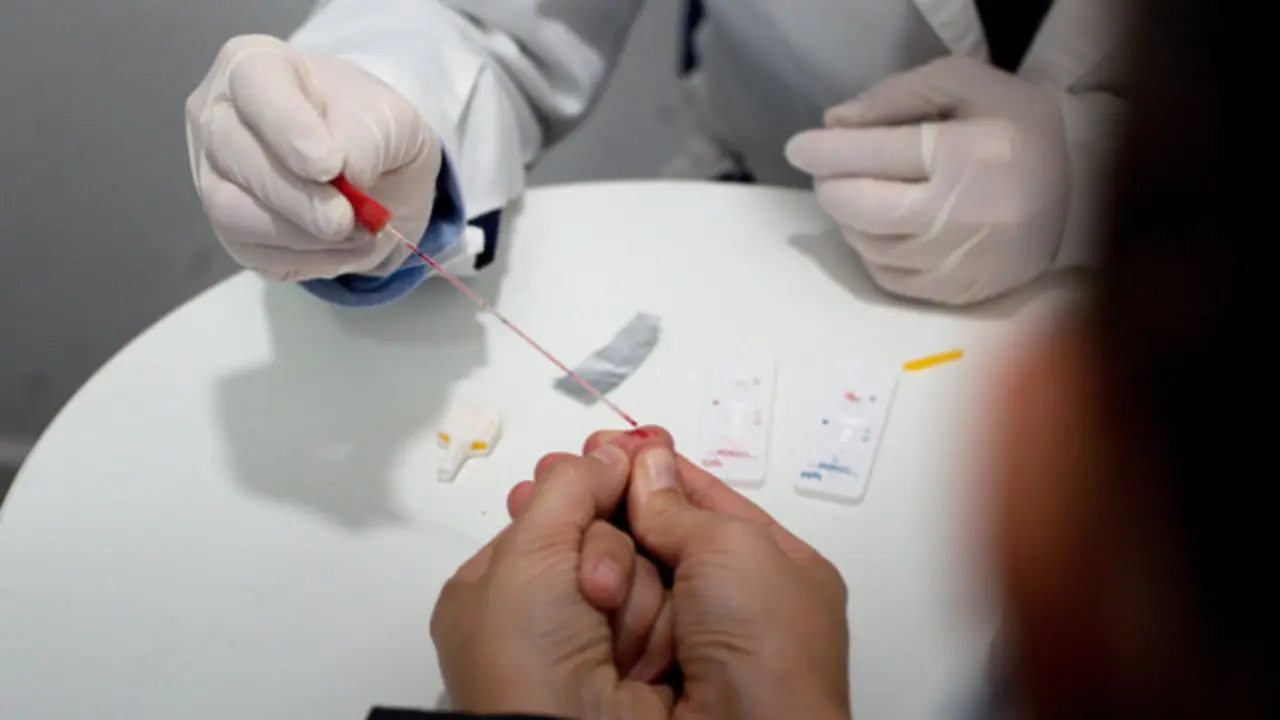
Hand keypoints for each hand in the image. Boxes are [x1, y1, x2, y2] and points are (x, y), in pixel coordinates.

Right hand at [185, 35, 439, 281]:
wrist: (376, 172)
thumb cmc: (370, 128)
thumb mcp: (391, 119)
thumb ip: (369, 138)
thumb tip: (348, 176)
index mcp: (254, 67)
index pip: (254, 84)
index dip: (288, 128)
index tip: (329, 165)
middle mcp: (218, 117)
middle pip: (234, 154)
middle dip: (297, 197)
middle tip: (345, 218)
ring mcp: (215, 176)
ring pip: (234, 212)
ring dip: (304, 235)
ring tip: (359, 233)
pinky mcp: (230, 231)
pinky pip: (256, 252)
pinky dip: (310, 259)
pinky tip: (345, 248)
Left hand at [431, 441, 670, 717]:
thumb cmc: (526, 653)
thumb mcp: (527, 554)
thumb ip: (570, 487)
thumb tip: (613, 450)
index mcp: (495, 587)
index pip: (555, 514)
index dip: (588, 498)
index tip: (620, 473)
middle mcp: (544, 613)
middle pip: (609, 539)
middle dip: (611, 562)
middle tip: (596, 592)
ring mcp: (594, 642)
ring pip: (648, 574)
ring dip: (638, 603)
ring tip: (615, 643)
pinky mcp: (641, 664)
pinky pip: (671, 613)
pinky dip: (660, 632)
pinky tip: (638, 662)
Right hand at [575, 433, 850, 719]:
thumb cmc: (766, 646)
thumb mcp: (732, 550)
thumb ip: (680, 507)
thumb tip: (646, 462)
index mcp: (778, 567)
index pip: (708, 501)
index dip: (658, 470)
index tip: (610, 444)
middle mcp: (737, 605)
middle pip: (665, 539)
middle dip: (616, 508)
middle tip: (560, 474)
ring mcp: (693, 643)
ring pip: (634, 578)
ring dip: (599, 550)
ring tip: (549, 512)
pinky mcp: (650, 676)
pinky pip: (615, 619)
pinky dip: (592, 596)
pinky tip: (559, 566)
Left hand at [785, 55, 1068, 304]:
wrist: (1086, 188)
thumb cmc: (1016, 127)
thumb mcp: (966, 83)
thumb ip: (897, 96)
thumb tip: (834, 125)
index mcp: (969, 153)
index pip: (872, 154)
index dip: (824, 150)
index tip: (801, 147)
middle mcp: (965, 214)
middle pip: (862, 208)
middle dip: (831, 187)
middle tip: (830, 171)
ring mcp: (964, 261)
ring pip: (869, 247)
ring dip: (850, 220)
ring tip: (861, 194)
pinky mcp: (963, 293)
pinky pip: (891, 279)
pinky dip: (873, 253)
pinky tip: (884, 229)